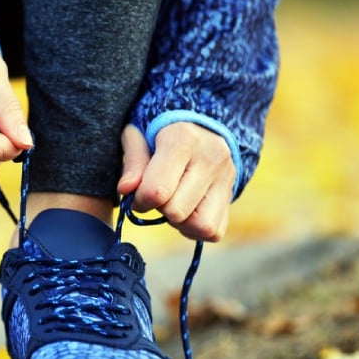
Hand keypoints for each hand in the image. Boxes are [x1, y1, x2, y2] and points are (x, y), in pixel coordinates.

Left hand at [118, 122, 235, 241]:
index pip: (157, 191)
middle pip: (176, 211)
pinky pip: (213, 231)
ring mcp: (227, 177)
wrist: (199, 127)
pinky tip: (186, 211)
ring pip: (200, 225)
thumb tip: (126, 189)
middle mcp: (212, 157)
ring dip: (179, 222)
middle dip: (159, 209)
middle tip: (157, 196)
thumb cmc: (158, 135)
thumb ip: (132, 162)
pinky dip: (195, 229)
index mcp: (183, 139)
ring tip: (172, 203)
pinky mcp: (232, 195)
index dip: (140, 200)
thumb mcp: (137, 136)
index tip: (137, 193)